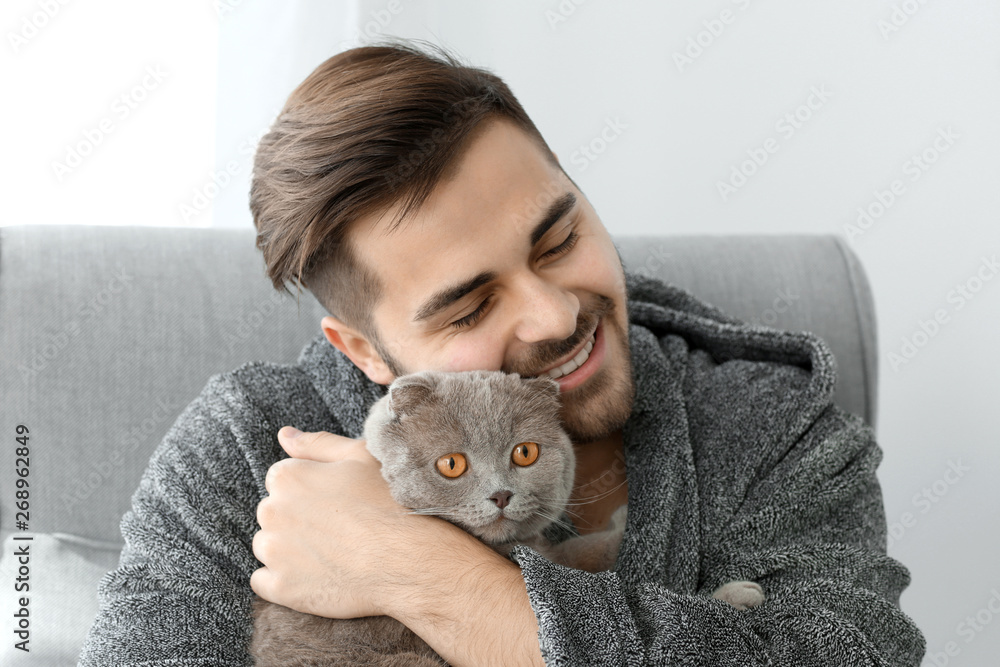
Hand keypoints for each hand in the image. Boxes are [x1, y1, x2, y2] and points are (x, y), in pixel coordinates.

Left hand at [249, 426, 416, 618]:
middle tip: (337, 528)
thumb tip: (284, 435)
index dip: (311, 490)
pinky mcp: (281, 588)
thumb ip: (317, 444)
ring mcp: (274, 552)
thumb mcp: (361, 456)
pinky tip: (315, 577)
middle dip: (297, 519)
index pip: (282, 480)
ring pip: (268, 547)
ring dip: (288, 550)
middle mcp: (271, 511)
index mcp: (288, 476)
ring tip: (330, 553)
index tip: (335, 502)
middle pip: (274, 513)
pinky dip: (283, 581)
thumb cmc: (389, 502)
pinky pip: (264, 583)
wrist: (409, 559)